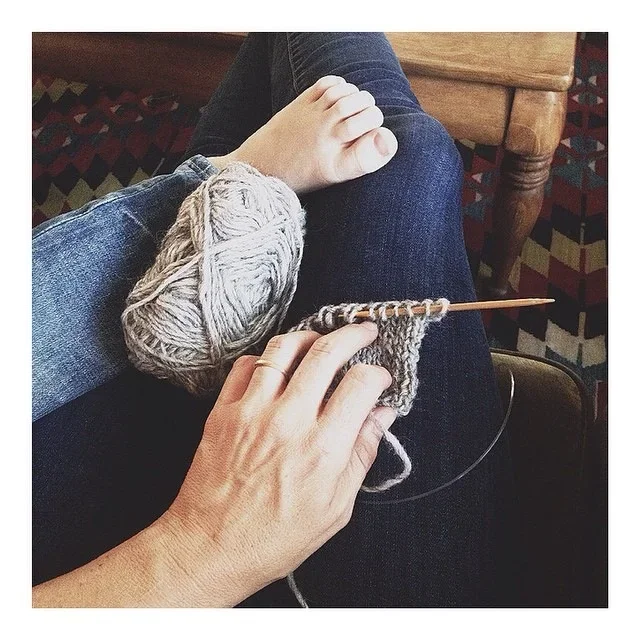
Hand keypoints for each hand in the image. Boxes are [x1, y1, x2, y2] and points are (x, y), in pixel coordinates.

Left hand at [165, 321, 396, 605]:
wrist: (211, 547)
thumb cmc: (276, 537)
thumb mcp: (335, 508)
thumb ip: (361, 455)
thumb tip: (382, 416)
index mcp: (323, 448)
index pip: (360, 383)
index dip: (377, 373)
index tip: (379, 376)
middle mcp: (289, 420)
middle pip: (326, 352)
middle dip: (353, 334)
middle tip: (363, 331)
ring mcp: (252, 410)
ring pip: (284, 348)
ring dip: (309, 336)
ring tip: (321, 339)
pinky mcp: (224, 410)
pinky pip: (246, 364)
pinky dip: (267, 357)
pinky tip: (278, 365)